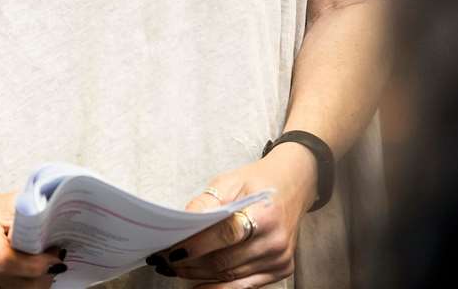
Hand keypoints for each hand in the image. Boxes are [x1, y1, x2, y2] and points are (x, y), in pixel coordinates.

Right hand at [0, 192, 64, 288]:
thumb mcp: (0, 203)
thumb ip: (28, 206)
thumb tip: (55, 209)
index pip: (20, 266)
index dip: (44, 263)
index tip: (56, 254)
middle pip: (22, 286)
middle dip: (44, 275)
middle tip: (54, 261)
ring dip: (33, 285)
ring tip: (42, 270)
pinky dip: (18, 288)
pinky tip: (26, 278)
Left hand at [153, 144, 317, 285]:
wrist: (293, 185)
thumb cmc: (257, 182)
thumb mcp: (230, 180)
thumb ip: (207, 202)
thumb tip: (181, 223)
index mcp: (265, 213)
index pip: (225, 234)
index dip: (196, 244)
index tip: (170, 250)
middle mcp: (275, 240)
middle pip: (225, 260)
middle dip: (190, 263)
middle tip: (164, 261)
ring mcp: (280, 258)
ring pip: (230, 277)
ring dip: (198, 276)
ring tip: (175, 270)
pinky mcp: (281, 270)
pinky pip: (244, 287)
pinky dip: (218, 287)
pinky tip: (198, 284)